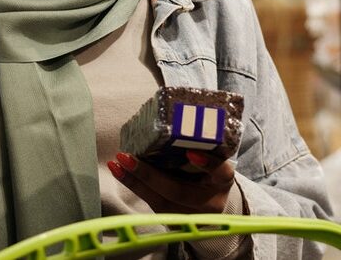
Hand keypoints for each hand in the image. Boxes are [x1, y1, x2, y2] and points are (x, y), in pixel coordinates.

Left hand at [107, 150, 234, 213]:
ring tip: (117, 163)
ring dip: (135, 181)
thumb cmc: (210, 171)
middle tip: (128, 157)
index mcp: (223, 181)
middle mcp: (210, 202)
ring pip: (160, 201)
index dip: (207, 163)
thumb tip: (172, 118)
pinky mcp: (175, 221)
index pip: (220, 172)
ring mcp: (190, 216)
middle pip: (179, 191)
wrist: (213, 201)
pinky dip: (134, 186)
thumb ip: (200, 144)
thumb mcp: (214, 158)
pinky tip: (120, 172)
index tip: (191, 153)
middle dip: (150, 175)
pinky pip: (151, 204)